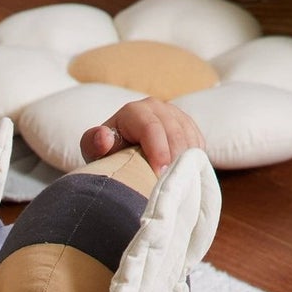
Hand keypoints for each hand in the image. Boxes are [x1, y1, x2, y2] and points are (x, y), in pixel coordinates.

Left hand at [80, 97, 204, 174]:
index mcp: (134, 111)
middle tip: (173, 184)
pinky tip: (186, 176)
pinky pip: (198, 142)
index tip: (159, 174)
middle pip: (174, 131)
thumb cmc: (106, 154)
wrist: (120, 152)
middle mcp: (157, 107)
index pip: (151, 127)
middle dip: (175, 158)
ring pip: (189, 136)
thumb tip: (104, 137)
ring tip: (180, 183)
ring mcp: (175, 115)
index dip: (158, 151)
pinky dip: (194, 159)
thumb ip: (94, 143)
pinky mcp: (188, 127)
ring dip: (187, 160)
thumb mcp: (93, 151)